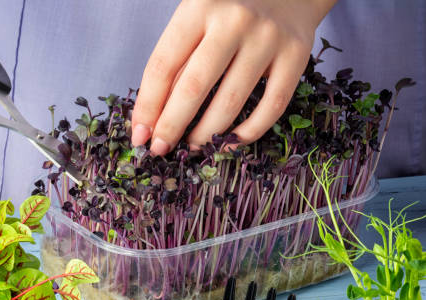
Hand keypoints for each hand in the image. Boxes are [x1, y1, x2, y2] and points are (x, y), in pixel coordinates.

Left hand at [131, 0, 336, 154]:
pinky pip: (271, 106)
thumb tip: (153, 118)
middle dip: (171, 126)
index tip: (139, 135)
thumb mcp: (196, 21)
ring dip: (206, 135)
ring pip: (231, 102)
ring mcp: (268, 38)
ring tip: (191, 148)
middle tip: (160, 149)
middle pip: (194, 87)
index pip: (163, 65)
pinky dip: (248, 133)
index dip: (148, 106)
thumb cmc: (229, 10)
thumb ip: (178, 61)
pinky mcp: (296, 55)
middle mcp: (234, 21)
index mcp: (199, 7)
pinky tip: (228, 143)